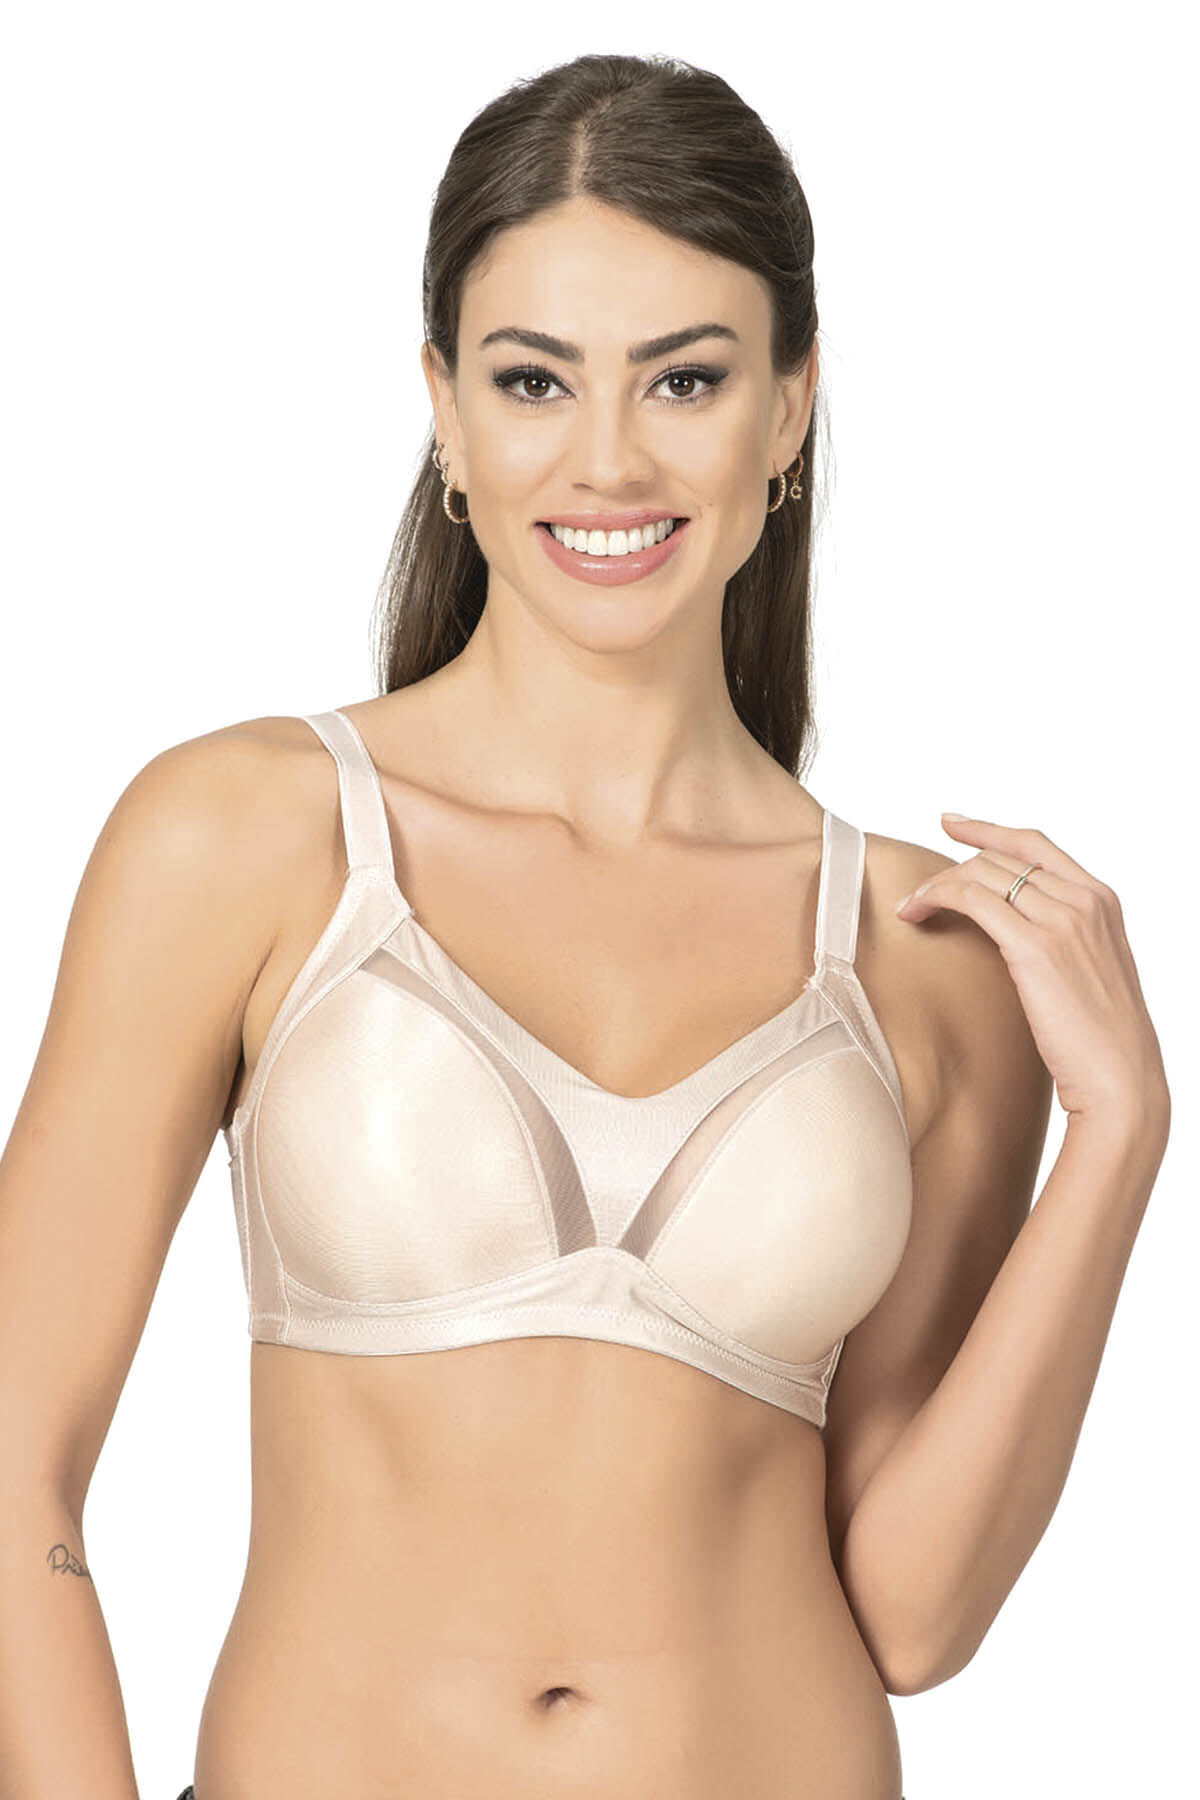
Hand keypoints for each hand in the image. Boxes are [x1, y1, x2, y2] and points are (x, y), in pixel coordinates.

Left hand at [895, 814, 1169, 1136]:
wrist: (1121, 1079)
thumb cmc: (1102, 1039)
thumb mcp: (1091, 972)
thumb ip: (1063, 940)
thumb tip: (1018, 935)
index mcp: (1102, 900)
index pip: (1037, 845)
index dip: (989, 830)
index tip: (952, 823)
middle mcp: (1085, 900)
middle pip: (1001, 858)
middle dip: (952, 868)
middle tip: (918, 891)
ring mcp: (1063, 920)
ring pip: (982, 874)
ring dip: (936, 885)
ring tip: (910, 907)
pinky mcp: (1035, 947)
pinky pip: (973, 899)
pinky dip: (936, 897)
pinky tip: (915, 913)